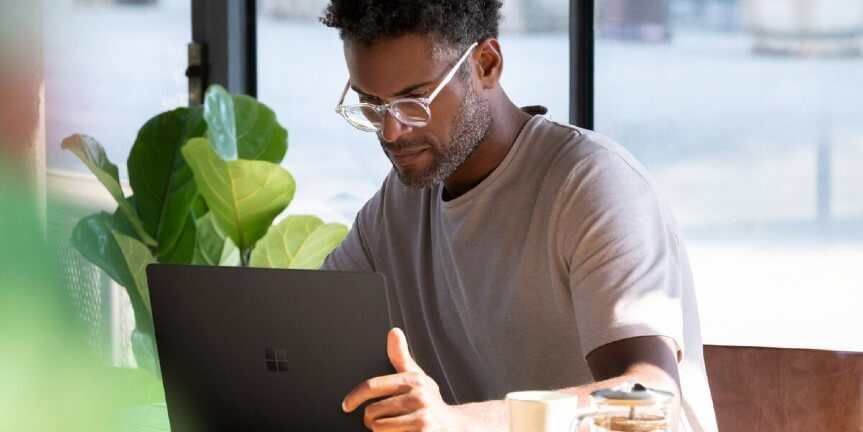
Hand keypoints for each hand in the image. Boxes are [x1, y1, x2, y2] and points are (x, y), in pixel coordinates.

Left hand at [342, 328, 465, 430]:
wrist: (456, 426)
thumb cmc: (429, 401)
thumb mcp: (417, 377)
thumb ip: (401, 357)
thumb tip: (393, 331)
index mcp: (413, 379)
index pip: (373, 386)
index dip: (355, 396)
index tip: (346, 406)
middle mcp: (419, 396)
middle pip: (372, 411)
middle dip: (370, 420)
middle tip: (379, 421)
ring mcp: (422, 416)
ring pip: (379, 427)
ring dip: (381, 431)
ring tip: (393, 428)